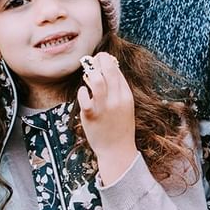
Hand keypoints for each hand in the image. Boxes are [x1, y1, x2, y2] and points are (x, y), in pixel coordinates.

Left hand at [77, 52, 137, 184]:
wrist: (117, 150)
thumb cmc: (119, 127)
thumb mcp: (125, 107)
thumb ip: (118, 91)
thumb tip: (108, 71)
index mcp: (126, 96)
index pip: (117, 71)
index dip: (108, 61)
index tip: (101, 58)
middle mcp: (117, 100)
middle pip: (109, 71)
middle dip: (100, 60)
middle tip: (93, 59)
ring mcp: (104, 107)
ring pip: (97, 80)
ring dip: (91, 73)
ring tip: (88, 75)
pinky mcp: (91, 115)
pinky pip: (84, 97)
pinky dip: (82, 91)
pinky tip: (83, 92)